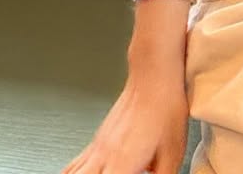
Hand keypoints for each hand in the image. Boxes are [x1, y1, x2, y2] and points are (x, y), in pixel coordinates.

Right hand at [60, 71, 188, 173]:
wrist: (154, 77)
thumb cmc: (164, 109)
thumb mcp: (172, 153)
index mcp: (120, 165)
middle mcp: (102, 157)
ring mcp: (97, 147)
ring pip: (70, 171)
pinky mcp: (98, 139)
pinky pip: (76, 162)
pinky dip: (75, 171)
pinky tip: (88, 172)